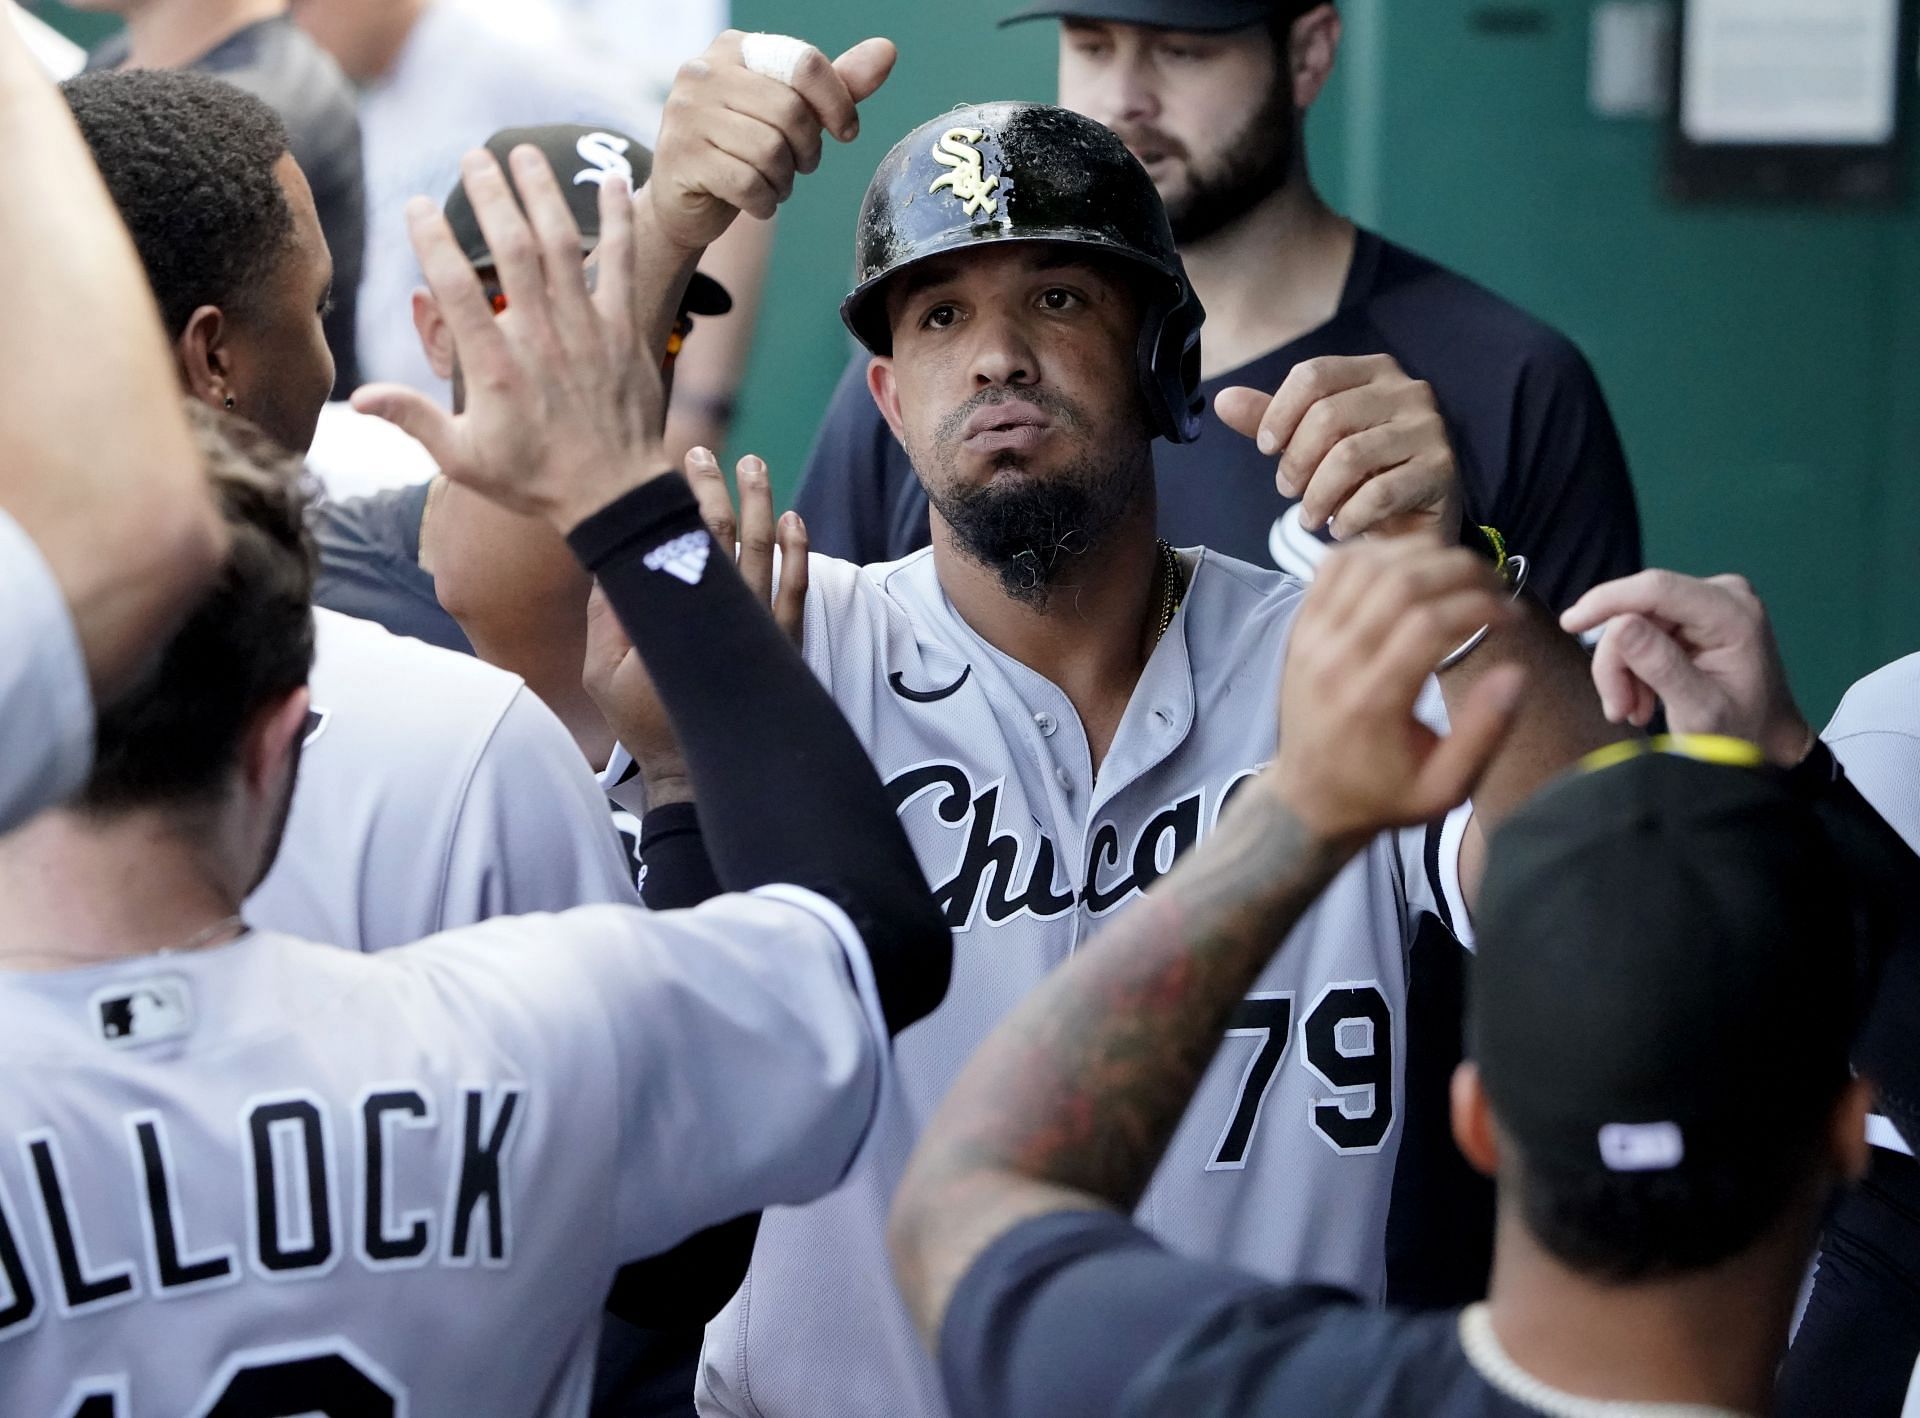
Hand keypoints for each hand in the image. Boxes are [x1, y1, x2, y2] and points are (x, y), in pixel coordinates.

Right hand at [352, 146, 660, 532]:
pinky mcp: (623, 330)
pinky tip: (610, 181)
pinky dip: (617, 220)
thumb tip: (359, 397)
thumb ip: (412, 418)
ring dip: (542, 193)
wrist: (614, 497)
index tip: (415, 204)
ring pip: (561, 245)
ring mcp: (585, 329)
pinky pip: (623, 264)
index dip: (431, 239)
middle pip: (510, 247)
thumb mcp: (464, 458)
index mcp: (493, 366)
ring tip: (522, 154)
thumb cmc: (535, 480)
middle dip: (489, 195)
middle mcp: (538, 337)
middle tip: (473, 157)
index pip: (453, 286)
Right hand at [583, 448, 808, 802]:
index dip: (683, 497)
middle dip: (715, 488)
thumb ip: (610, 615)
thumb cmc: (644, 721)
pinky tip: (796, 521)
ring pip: (766, 551)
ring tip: (754, 465)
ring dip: (761, 504)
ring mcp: (760, 627)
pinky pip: (797, 590)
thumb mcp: (605, 671)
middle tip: (703, 454)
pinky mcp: (783, 645)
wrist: (694, 773)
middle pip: (726, 534)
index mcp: (681, 612)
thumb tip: (613, 558)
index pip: (686, 538)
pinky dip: (799, 552)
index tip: (675, 461)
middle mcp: (726, 611)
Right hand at [648, 31, 896, 250]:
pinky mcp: (680, 157)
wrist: (686, 200)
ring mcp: (686, 113)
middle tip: (801, 166)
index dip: (838, 103)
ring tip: (774, 183)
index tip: (847, 132)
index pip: (804, 64)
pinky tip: (758, 202)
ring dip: (784, 180)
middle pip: (790, 110)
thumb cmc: (744, 148)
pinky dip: (764, 202)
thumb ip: (836, 85)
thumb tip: (887, 51)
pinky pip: (747, 183)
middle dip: (808, 149)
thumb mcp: (792, 113)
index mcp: (735, 49)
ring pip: (769, 150)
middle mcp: (703, 71)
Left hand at [1216, 355, 1462, 542]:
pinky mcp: (1441, 471)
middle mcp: (1409, 390)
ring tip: (1310, 516)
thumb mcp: (1310, 443)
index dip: (1278, 413)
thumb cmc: (1359, 476)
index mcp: (1375, 370)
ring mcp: (1429, 429)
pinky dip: (1350, 516)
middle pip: (1327, 415)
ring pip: (1350, 456)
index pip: (1313, 375)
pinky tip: (1340, 528)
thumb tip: (1223, 399)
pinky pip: (1380, 493)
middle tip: (1288, 491)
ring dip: (1318, 495)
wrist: (1416, 522)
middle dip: (1296, 461)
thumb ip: (1270, 420)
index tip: (1266, 449)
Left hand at [1270, 540, 1524, 845]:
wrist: (1307, 800)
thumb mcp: (1443, 791)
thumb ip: (1484, 734)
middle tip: (1494, 584)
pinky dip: (1376, 553)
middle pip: (1400, 583)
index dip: (1480, 606)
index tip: (1512, 614)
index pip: (1429, 623)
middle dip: (1460, 571)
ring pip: (1366, 565)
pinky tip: (1410, 567)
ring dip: (1421, 555)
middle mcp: (1336, 661)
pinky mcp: (1300, 628)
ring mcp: (1312, 639)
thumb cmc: (1383, 795)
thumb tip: (1516, 673)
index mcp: (1373, 701)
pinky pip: (1333, 568)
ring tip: (1459, 572)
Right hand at [1559, 570, 1811, 765]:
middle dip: (1618, 660)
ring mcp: (1707, 602)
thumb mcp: (1699, 710)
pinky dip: (1633, 667)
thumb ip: (1661, 666)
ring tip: (1633, 710)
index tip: (1569, 624)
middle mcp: (1722, 594)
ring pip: (1632, 622)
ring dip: (1623, 670)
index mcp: (1733, 613)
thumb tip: (1619, 625)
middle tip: (1618, 707)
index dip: (1607, 601)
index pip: (1656, 589)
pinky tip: (1643, 697)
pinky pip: (1641, 630)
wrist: (1766, 740)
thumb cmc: (1741, 733)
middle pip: (1638, 610)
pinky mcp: (1692, 615)